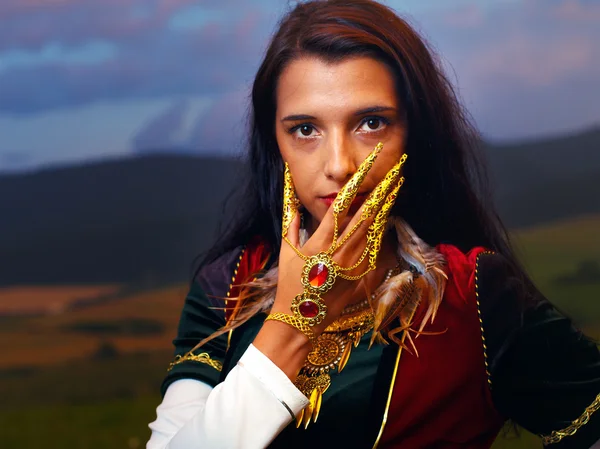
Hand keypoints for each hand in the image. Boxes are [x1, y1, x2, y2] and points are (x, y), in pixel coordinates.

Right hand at [271, 142, 406, 334]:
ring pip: (374, 230)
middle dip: (381, 191)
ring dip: (386, 207)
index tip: (364, 167)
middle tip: (395, 171)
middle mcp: (340, 251)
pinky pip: (375, 248)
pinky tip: (390, 215)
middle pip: (365, 215)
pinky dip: (382, 230)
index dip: (354, 185)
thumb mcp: (286, 249)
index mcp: (320, 243)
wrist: (302, 316)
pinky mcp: (361, 275)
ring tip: (397, 186)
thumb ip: (291, 220)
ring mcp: (353, 264)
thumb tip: (289, 194)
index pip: (340, 206)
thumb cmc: (290, 282)